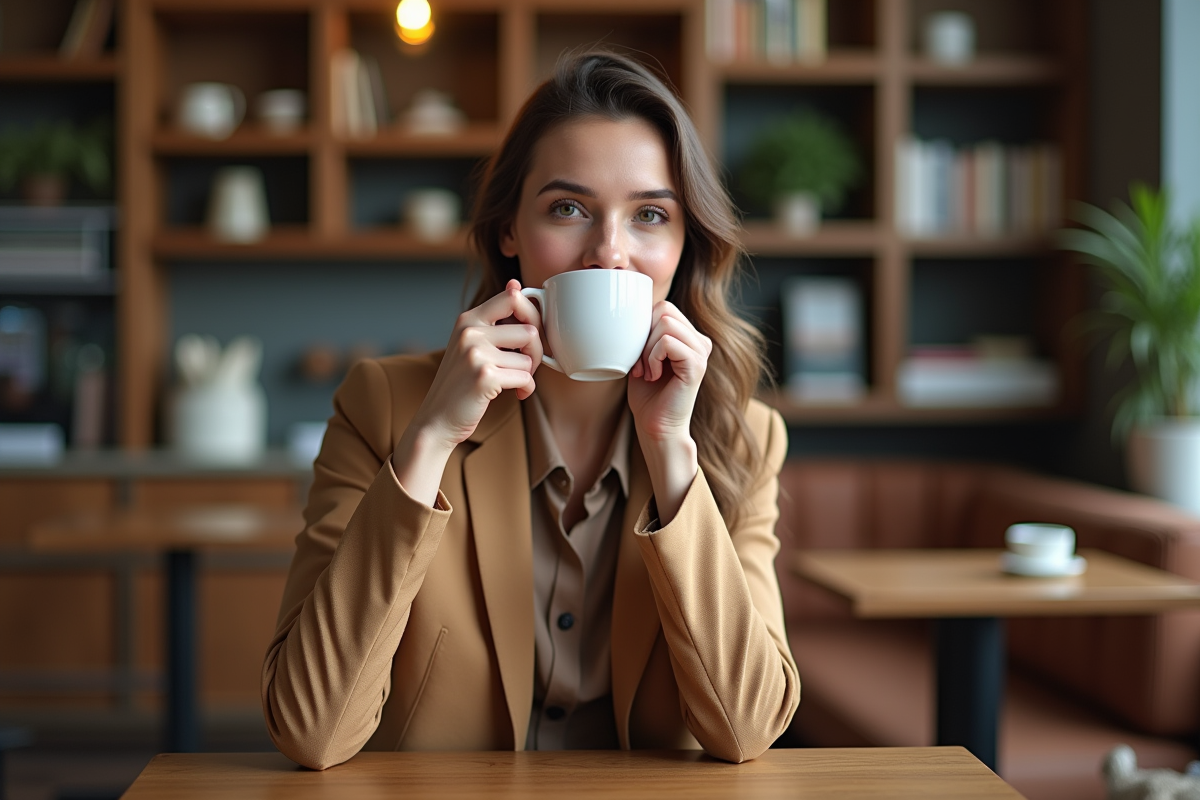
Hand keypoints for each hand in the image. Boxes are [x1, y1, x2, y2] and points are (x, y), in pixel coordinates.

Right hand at [411, 279, 543, 448]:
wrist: (436, 420)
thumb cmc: (460, 383)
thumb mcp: (470, 344)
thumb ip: (493, 319)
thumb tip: (515, 284)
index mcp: (467, 320)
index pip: (512, 297)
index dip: (531, 315)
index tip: (528, 335)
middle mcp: (470, 332)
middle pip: (530, 330)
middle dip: (536, 352)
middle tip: (525, 366)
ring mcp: (475, 354)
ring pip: (529, 358)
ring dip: (528, 374)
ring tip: (513, 382)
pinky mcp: (484, 377)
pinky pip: (525, 378)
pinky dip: (526, 389)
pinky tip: (515, 394)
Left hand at [626, 301, 711, 443]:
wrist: (655, 426)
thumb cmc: (647, 394)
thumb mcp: (643, 355)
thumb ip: (645, 331)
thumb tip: (635, 310)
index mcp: (689, 336)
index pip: (663, 307)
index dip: (642, 327)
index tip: (637, 356)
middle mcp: (700, 341)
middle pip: (664, 310)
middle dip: (643, 336)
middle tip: (641, 365)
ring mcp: (701, 352)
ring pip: (665, 323)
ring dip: (647, 350)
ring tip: (647, 372)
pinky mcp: (697, 364)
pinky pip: (668, 342)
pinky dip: (652, 358)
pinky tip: (653, 376)